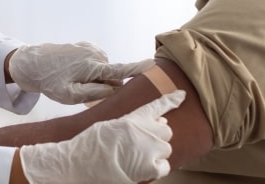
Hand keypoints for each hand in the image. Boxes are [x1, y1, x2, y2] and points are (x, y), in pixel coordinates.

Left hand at [8, 42, 153, 103]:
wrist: (32, 62)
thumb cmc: (49, 81)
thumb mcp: (69, 95)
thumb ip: (94, 93)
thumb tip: (114, 88)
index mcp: (91, 66)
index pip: (120, 70)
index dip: (138, 69)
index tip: (154, 64)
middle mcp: (94, 53)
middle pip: (112, 74)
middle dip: (105, 84)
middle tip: (81, 90)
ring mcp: (90, 48)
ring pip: (104, 69)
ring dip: (96, 77)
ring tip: (73, 80)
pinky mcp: (86, 46)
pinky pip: (97, 62)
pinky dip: (91, 69)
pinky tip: (74, 72)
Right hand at [19, 90, 184, 183]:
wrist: (82, 161)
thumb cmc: (90, 144)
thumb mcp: (109, 125)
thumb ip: (131, 124)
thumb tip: (147, 127)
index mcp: (133, 117)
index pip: (157, 106)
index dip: (172, 100)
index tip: (182, 95)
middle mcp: (146, 130)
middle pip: (166, 131)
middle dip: (158, 137)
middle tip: (143, 145)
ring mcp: (150, 148)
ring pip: (166, 149)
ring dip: (156, 153)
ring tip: (137, 158)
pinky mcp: (150, 166)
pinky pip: (164, 167)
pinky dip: (156, 169)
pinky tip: (142, 168)